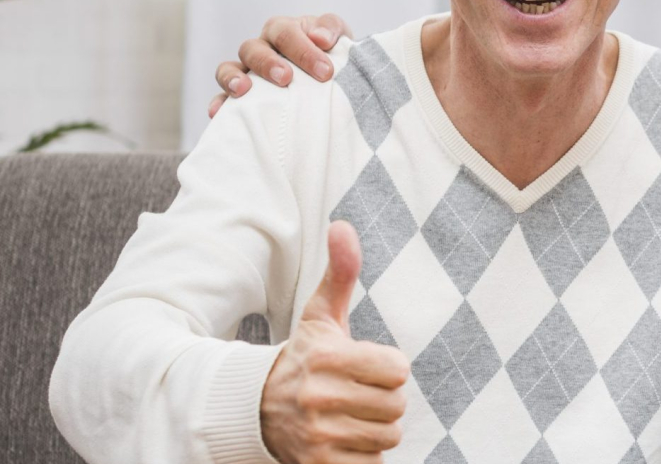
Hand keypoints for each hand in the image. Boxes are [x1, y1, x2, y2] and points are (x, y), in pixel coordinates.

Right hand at [209, 14, 353, 117]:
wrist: (326, 76)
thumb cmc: (329, 54)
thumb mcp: (337, 36)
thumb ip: (332, 30)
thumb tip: (320, 38)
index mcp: (283, 31)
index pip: (286, 34)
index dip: (304, 51)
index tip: (325, 72)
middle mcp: (261, 48)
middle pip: (253, 48)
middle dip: (268, 63)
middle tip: (286, 78)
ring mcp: (247, 71)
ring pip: (229, 68)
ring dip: (233, 78)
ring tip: (243, 90)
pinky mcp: (240, 96)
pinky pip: (222, 98)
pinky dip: (219, 104)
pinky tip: (217, 114)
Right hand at [260, 221, 408, 463]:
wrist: (257, 406)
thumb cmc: (304, 354)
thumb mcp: (321, 313)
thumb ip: (341, 272)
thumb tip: (342, 224)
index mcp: (326, 357)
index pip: (399, 369)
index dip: (389, 365)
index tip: (368, 363)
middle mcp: (320, 398)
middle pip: (397, 406)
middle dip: (385, 397)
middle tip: (359, 390)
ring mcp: (318, 436)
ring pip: (387, 437)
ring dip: (376, 427)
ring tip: (351, 413)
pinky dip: (364, 455)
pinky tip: (344, 438)